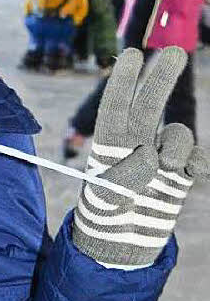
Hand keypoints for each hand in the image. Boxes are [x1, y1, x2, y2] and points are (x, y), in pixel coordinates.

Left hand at [73, 48, 208, 268]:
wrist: (121, 249)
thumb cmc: (103, 223)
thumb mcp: (105, 199)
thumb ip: (128, 176)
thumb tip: (153, 157)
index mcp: (108, 146)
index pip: (116, 108)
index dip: (123, 81)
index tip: (132, 53)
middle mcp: (134, 147)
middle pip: (148, 107)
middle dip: (159, 79)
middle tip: (175, 51)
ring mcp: (160, 160)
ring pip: (177, 135)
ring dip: (177, 144)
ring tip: (166, 168)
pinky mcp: (180, 178)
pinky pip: (196, 158)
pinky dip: (198, 160)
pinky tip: (190, 171)